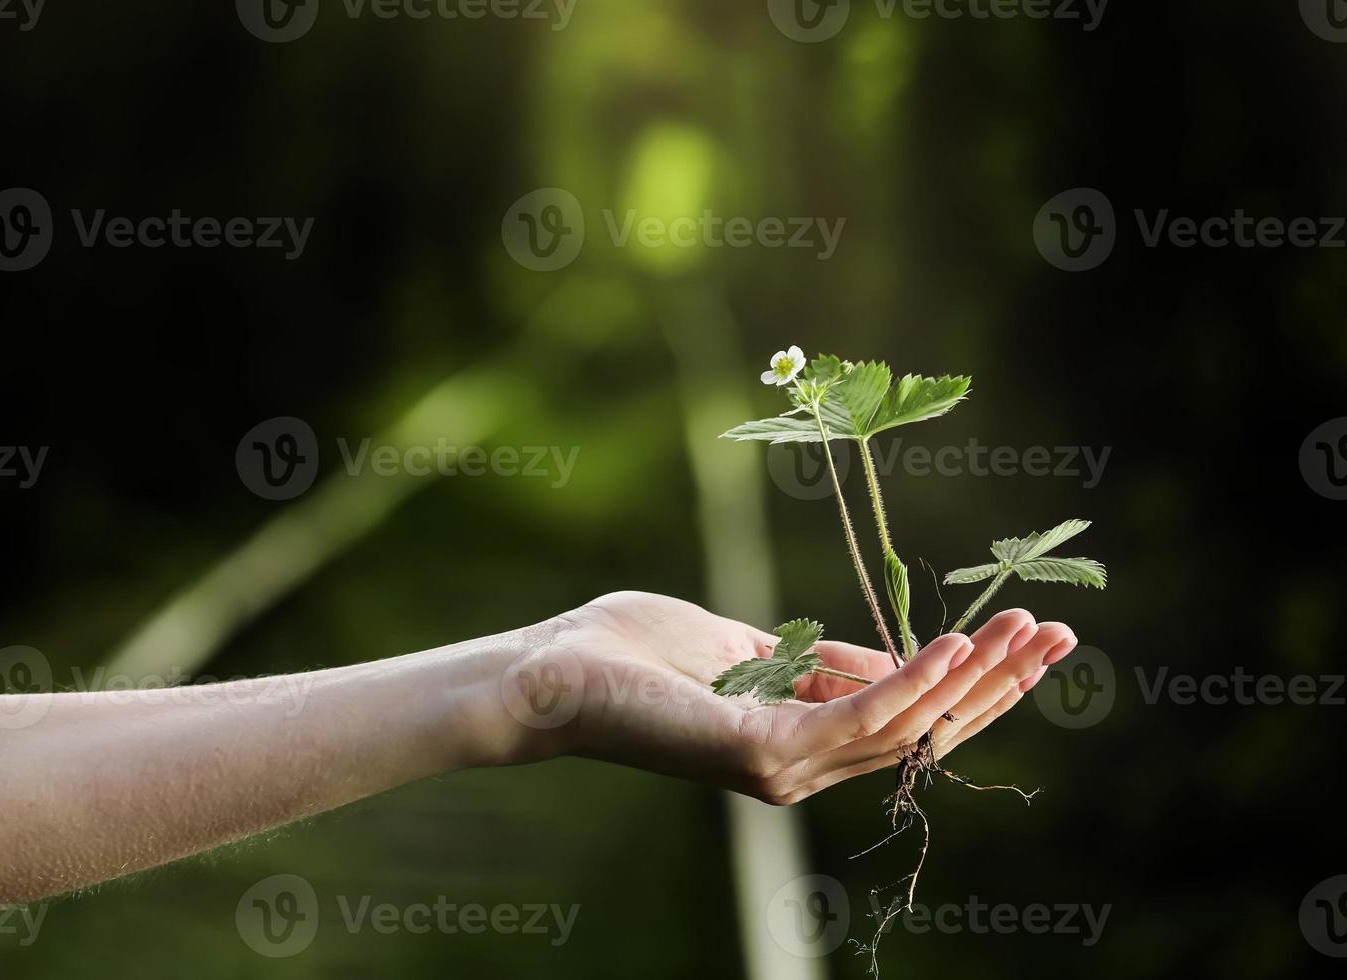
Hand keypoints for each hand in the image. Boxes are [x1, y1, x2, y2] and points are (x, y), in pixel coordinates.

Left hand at [516, 592, 1076, 804]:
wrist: (552, 673)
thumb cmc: (633, 652)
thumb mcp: (750, 645)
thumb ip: (823, 663)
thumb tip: (900, 658)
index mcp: (799, 737)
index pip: (905, 718)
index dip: (969, 680)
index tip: (1025, 632)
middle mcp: (802, 765)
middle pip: (922, 732)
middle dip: (994, 687)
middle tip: (1058, 638)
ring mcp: (786, 768)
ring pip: (905, 729)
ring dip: (969, 678)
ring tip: (1023, 631)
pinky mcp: (764, 755)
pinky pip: (859, 721)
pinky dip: (913, 682)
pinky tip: (954, 645)